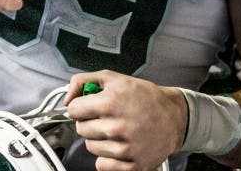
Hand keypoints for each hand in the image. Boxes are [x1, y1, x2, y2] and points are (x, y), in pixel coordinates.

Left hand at [64, 70, 184, 170]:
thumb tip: (67, 98)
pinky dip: (107, 157)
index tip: (88, 106)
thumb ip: (84, 81)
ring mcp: (125, 148)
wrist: (174, 117)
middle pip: (80, 129)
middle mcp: (117, 127)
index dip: (80, 106)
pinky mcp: (133, 165)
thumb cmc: (144, 97)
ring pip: (90, 147)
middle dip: (89, 121)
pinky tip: (119, 145)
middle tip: (105, 117)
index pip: (74, 110)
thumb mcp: (113, 78)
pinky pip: (102, 165)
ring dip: (98, 139)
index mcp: (111, 103)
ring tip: (115, 130)